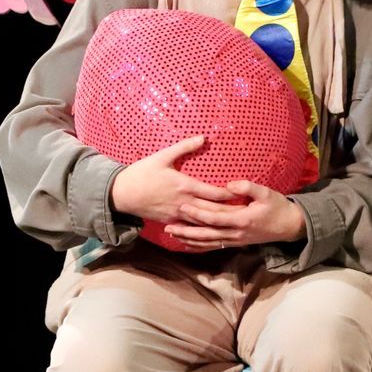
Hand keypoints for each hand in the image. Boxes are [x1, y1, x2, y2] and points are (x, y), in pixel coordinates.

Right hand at [109, 136, 235, 224]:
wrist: (122, 194)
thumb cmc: (142, 173)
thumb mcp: (163, 156)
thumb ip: (185, 147)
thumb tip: (204, 137)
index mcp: (185, 185)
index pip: (215, 193)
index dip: (232, 194)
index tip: (245, 194)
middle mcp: (185, 203)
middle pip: (214, 211)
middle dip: (232, 212)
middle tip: (249, 213)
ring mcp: (178, 215)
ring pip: (205, 223)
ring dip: (221, 224)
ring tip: (237, 224)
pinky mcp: (172, 222)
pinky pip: (192, 229)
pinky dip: (205, 231)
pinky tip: (215, 233)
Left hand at [163, 181, 306, 248]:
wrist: (289, 226)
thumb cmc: (278, 207)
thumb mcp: (267, 193)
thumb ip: (248, 187)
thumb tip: (230, 184)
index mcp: (242, 219)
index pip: (215, 217)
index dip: (198, 213)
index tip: (183, 206)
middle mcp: (235, 232)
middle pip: (206, 233)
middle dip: (186, 230)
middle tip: (168, 226)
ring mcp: (235, 239)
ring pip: (207, 242)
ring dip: (189, 239)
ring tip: (172, 234)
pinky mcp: (235, 242)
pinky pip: (214, 246)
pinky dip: (199, 246)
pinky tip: (187, 244)